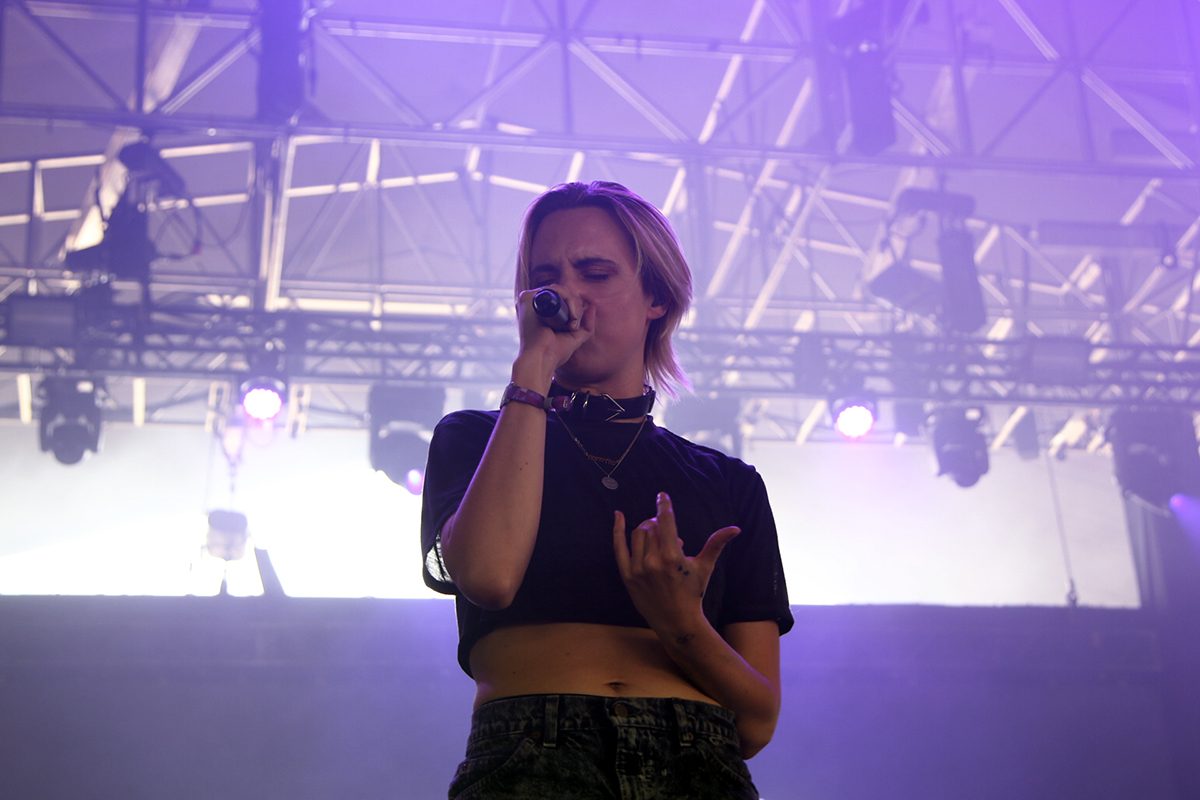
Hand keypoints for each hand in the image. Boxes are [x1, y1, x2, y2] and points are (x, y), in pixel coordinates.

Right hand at [513, 286, 592, 387]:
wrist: (541, 359)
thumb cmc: (555, 353)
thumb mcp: (575, 338)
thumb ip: (586, 324)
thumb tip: (592, 306)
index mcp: (544, 312)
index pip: (564, 299)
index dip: (575, 307)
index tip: (575, 325)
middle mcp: (537, 304)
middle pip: (564, 293)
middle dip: (576, 307)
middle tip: (573, 326)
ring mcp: (532, 300)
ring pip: (561, 290)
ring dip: (573, 305)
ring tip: (571, 324)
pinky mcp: (528, 298)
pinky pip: (553, 289)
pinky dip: (566, 298)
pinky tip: (568, 315)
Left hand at [612, 492, 739, 634]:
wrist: (676, 621)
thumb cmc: (693, 593)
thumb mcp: (705, 567)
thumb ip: (716, 544)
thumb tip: (735, 528)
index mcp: (672, 557)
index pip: (666, 521)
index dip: (664, 505)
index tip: (662, 495)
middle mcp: (653, 562)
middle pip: (652, 526)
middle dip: (660, 523)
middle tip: (667, 531)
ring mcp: (638, 569)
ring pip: (638, 534)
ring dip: (647, 529)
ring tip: (658, 539)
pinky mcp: (627, 576)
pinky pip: (619, 547)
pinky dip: (617, 530)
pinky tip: (618, 515)